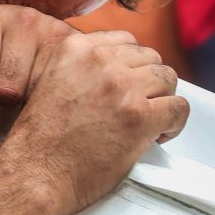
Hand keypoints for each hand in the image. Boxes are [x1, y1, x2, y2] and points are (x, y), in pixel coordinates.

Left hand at [0, 5, 77, 145]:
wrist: (51, 43)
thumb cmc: (4, 57)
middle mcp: (24, 20)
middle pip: (6, 86)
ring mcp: (55, 33)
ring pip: (36, 93)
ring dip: (22, 124)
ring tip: (15, 139)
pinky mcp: (79, 51)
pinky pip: (61, 93)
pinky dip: (47, 114)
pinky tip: (41, 128)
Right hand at [0, 30, 187, 214]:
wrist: (35, 174)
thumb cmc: (40, 139)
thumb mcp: (50, 81)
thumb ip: (81, 67)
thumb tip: (117, 68)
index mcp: (76, 48)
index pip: (126, 41)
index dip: (132, 67)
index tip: (128, 86)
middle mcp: (101, 61)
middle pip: (150, 59)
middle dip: (148, 84)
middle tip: (140, 108)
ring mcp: (122, 88)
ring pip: (168, 80)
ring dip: (162, 101)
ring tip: (150, 123)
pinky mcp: (139, 117)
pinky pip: (178, 109)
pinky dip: (174, 124)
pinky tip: (159, 135)